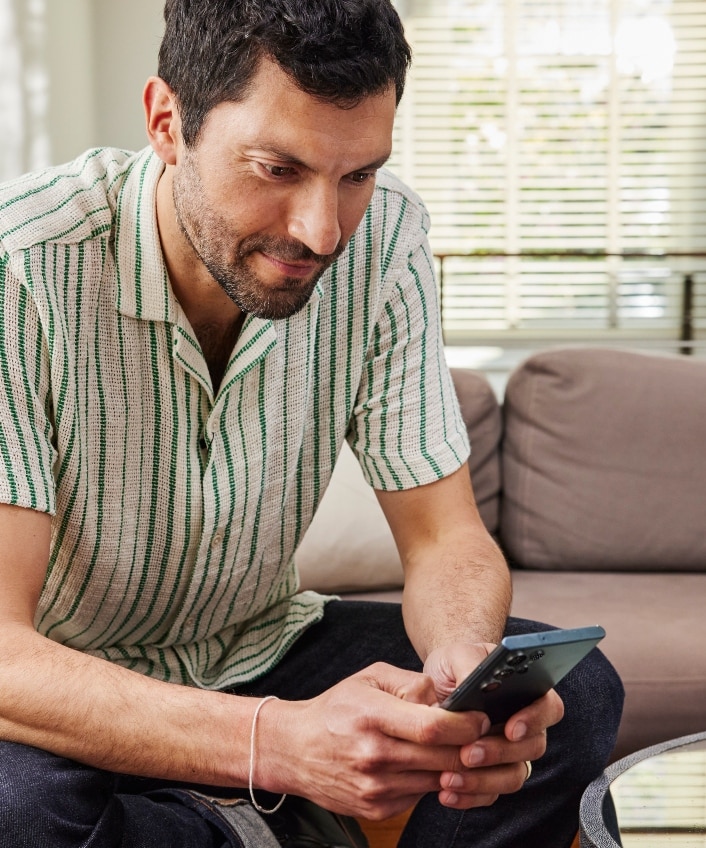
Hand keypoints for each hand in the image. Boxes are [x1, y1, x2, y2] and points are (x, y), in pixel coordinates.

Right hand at [253, 662, 489, 819]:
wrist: (294, 749)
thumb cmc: (335, 709)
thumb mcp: (369, 678)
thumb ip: (410, 683)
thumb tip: (445, 699)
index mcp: (373, 716)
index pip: (433, 727)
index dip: (465, 724)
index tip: (480, 717)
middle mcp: (375, 756)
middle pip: (443, 758)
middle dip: (471, 748)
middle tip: (482, 735)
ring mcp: (376, 787)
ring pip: (437, 780)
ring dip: (455, 766)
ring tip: (457, 748)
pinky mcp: (377, 808)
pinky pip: (420, 795)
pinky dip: (431, 780)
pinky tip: (426, 763)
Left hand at [424, 643, 564, 808]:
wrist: (437, 683)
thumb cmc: (455, 663)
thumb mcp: (459, 654)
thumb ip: (472, 666)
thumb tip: (477, 685)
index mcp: (528, 691)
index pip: (549, 707)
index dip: (535, 720)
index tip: (511, 728)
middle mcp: (526, 724)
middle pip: (532, 747)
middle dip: (500, 753)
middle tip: (469, 753)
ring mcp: (510, 751)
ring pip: (513, 776)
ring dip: (483, 781)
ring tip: (450, 777)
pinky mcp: (491, 772)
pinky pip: (490, 793)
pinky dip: (469, 796)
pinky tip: (447, 792)